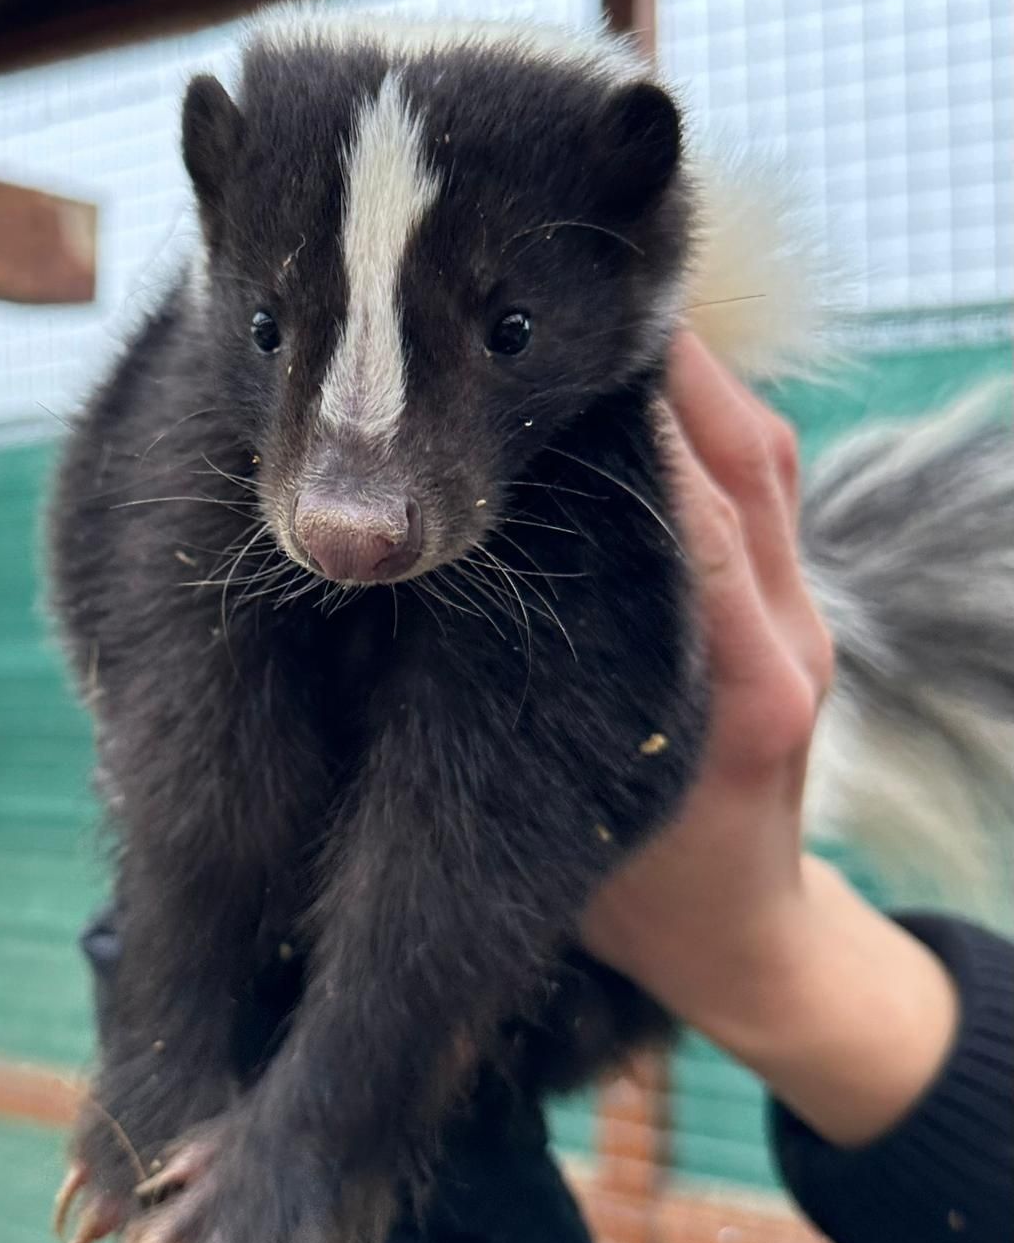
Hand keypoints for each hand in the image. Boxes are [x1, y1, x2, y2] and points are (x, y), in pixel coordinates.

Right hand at [582, 333, 957, 1146]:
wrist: (745, 941)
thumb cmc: (645, 900)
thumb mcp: (568, 823)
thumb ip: (520, 719)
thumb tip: (436, 600)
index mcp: (748, 697)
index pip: (697, 522)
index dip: (633, 433)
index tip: (549, 364)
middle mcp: (793, 642)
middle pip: (750, 460)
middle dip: (668, 369)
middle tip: (570, 301)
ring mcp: (806, 620)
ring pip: (768, 457)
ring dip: (694, 378)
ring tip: (603, 317)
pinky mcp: (799, 608)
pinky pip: (772, 484)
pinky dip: (714, 419)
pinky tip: (646, 387)